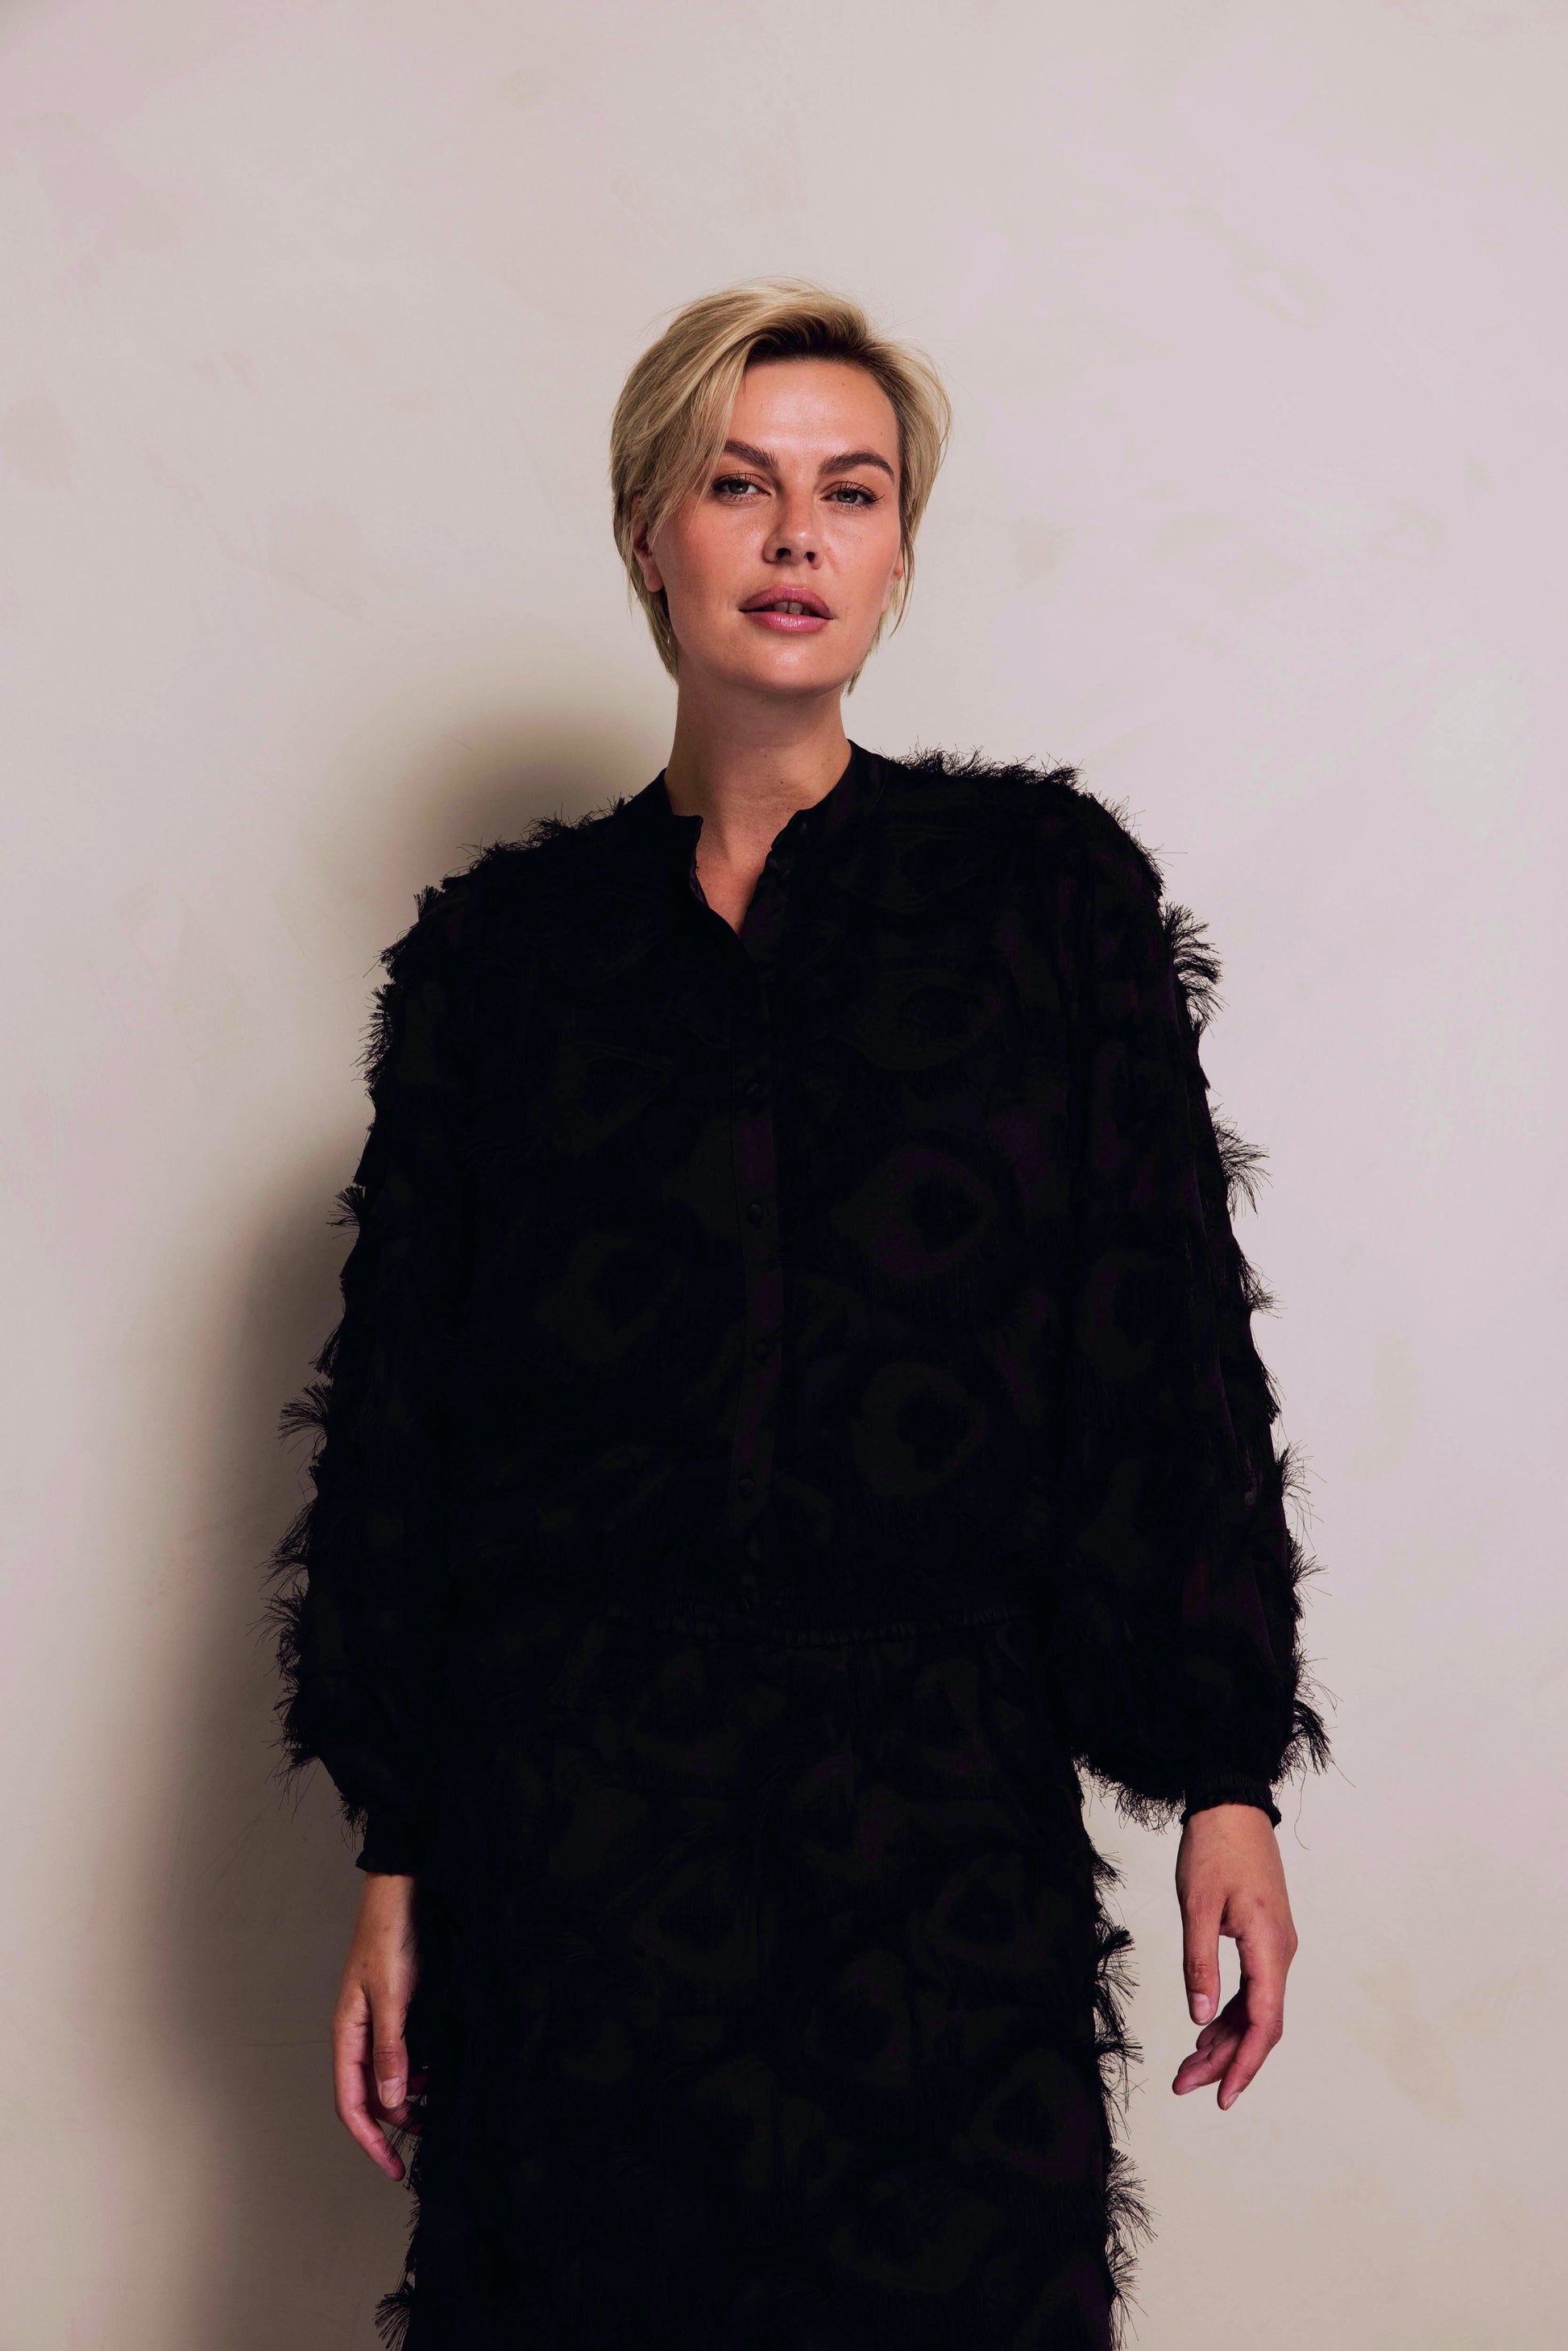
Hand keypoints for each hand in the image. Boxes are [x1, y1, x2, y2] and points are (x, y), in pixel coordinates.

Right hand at [332, 1870, 420, 2178]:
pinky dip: (417, 2069)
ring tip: (439, 2103)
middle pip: (368, 2096)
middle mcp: (357, 2033)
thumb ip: (391, 2050)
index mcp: (347, 2035)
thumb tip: (391, 2101)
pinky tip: (438, 2069)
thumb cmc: (389, 1938)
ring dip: (408, 2096)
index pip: (352, 2105)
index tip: (395, 2169)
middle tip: (430, 2134)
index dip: (371, 2142)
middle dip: (394, 2123)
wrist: (399, 1893)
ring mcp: (376, 2021)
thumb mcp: (393, 1997)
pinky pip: (400, 2053)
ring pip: (386, 2076)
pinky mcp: (395, 2009)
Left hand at [1172, 1804, 1296, 2109]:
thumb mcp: (1197, 1906)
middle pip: (1260, 2024)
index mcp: (1269, 1947)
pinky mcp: (1264, 1939)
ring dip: (1224, 2041)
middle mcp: (1280, 1953)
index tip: (1223, 2097)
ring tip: (1188, 2068)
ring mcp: (1275, 1947)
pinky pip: (1252, 1990)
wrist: (1232, 1805)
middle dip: (1225, 2061)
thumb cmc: (1214, 1848)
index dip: (1244, 2064)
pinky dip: (1228, 2014)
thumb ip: (1199, 1963)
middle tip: (1185, 2085)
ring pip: (1255, 2010)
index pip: (1264, 2022)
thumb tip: (1198, 2018)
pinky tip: (1204, 2031)